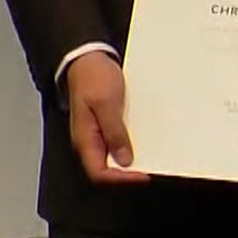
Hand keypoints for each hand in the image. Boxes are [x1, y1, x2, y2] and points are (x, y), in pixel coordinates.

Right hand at [63, 51, 147, 183]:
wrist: (89, 59)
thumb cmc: (94, 78)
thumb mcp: (106, 103)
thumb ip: (114, 131)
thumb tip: (124, 160)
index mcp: (84, 139)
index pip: (98, 173)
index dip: (120, 179)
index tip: (143, 175)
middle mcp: (90, 141)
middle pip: (107, 169)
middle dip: (128, 173)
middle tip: (152, 168)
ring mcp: (98, 133)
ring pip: (113, 157)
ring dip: (132, 160)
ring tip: (153, 157)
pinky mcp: (106, 125)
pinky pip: (118, 142)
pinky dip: (132, 146)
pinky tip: (146, 142)